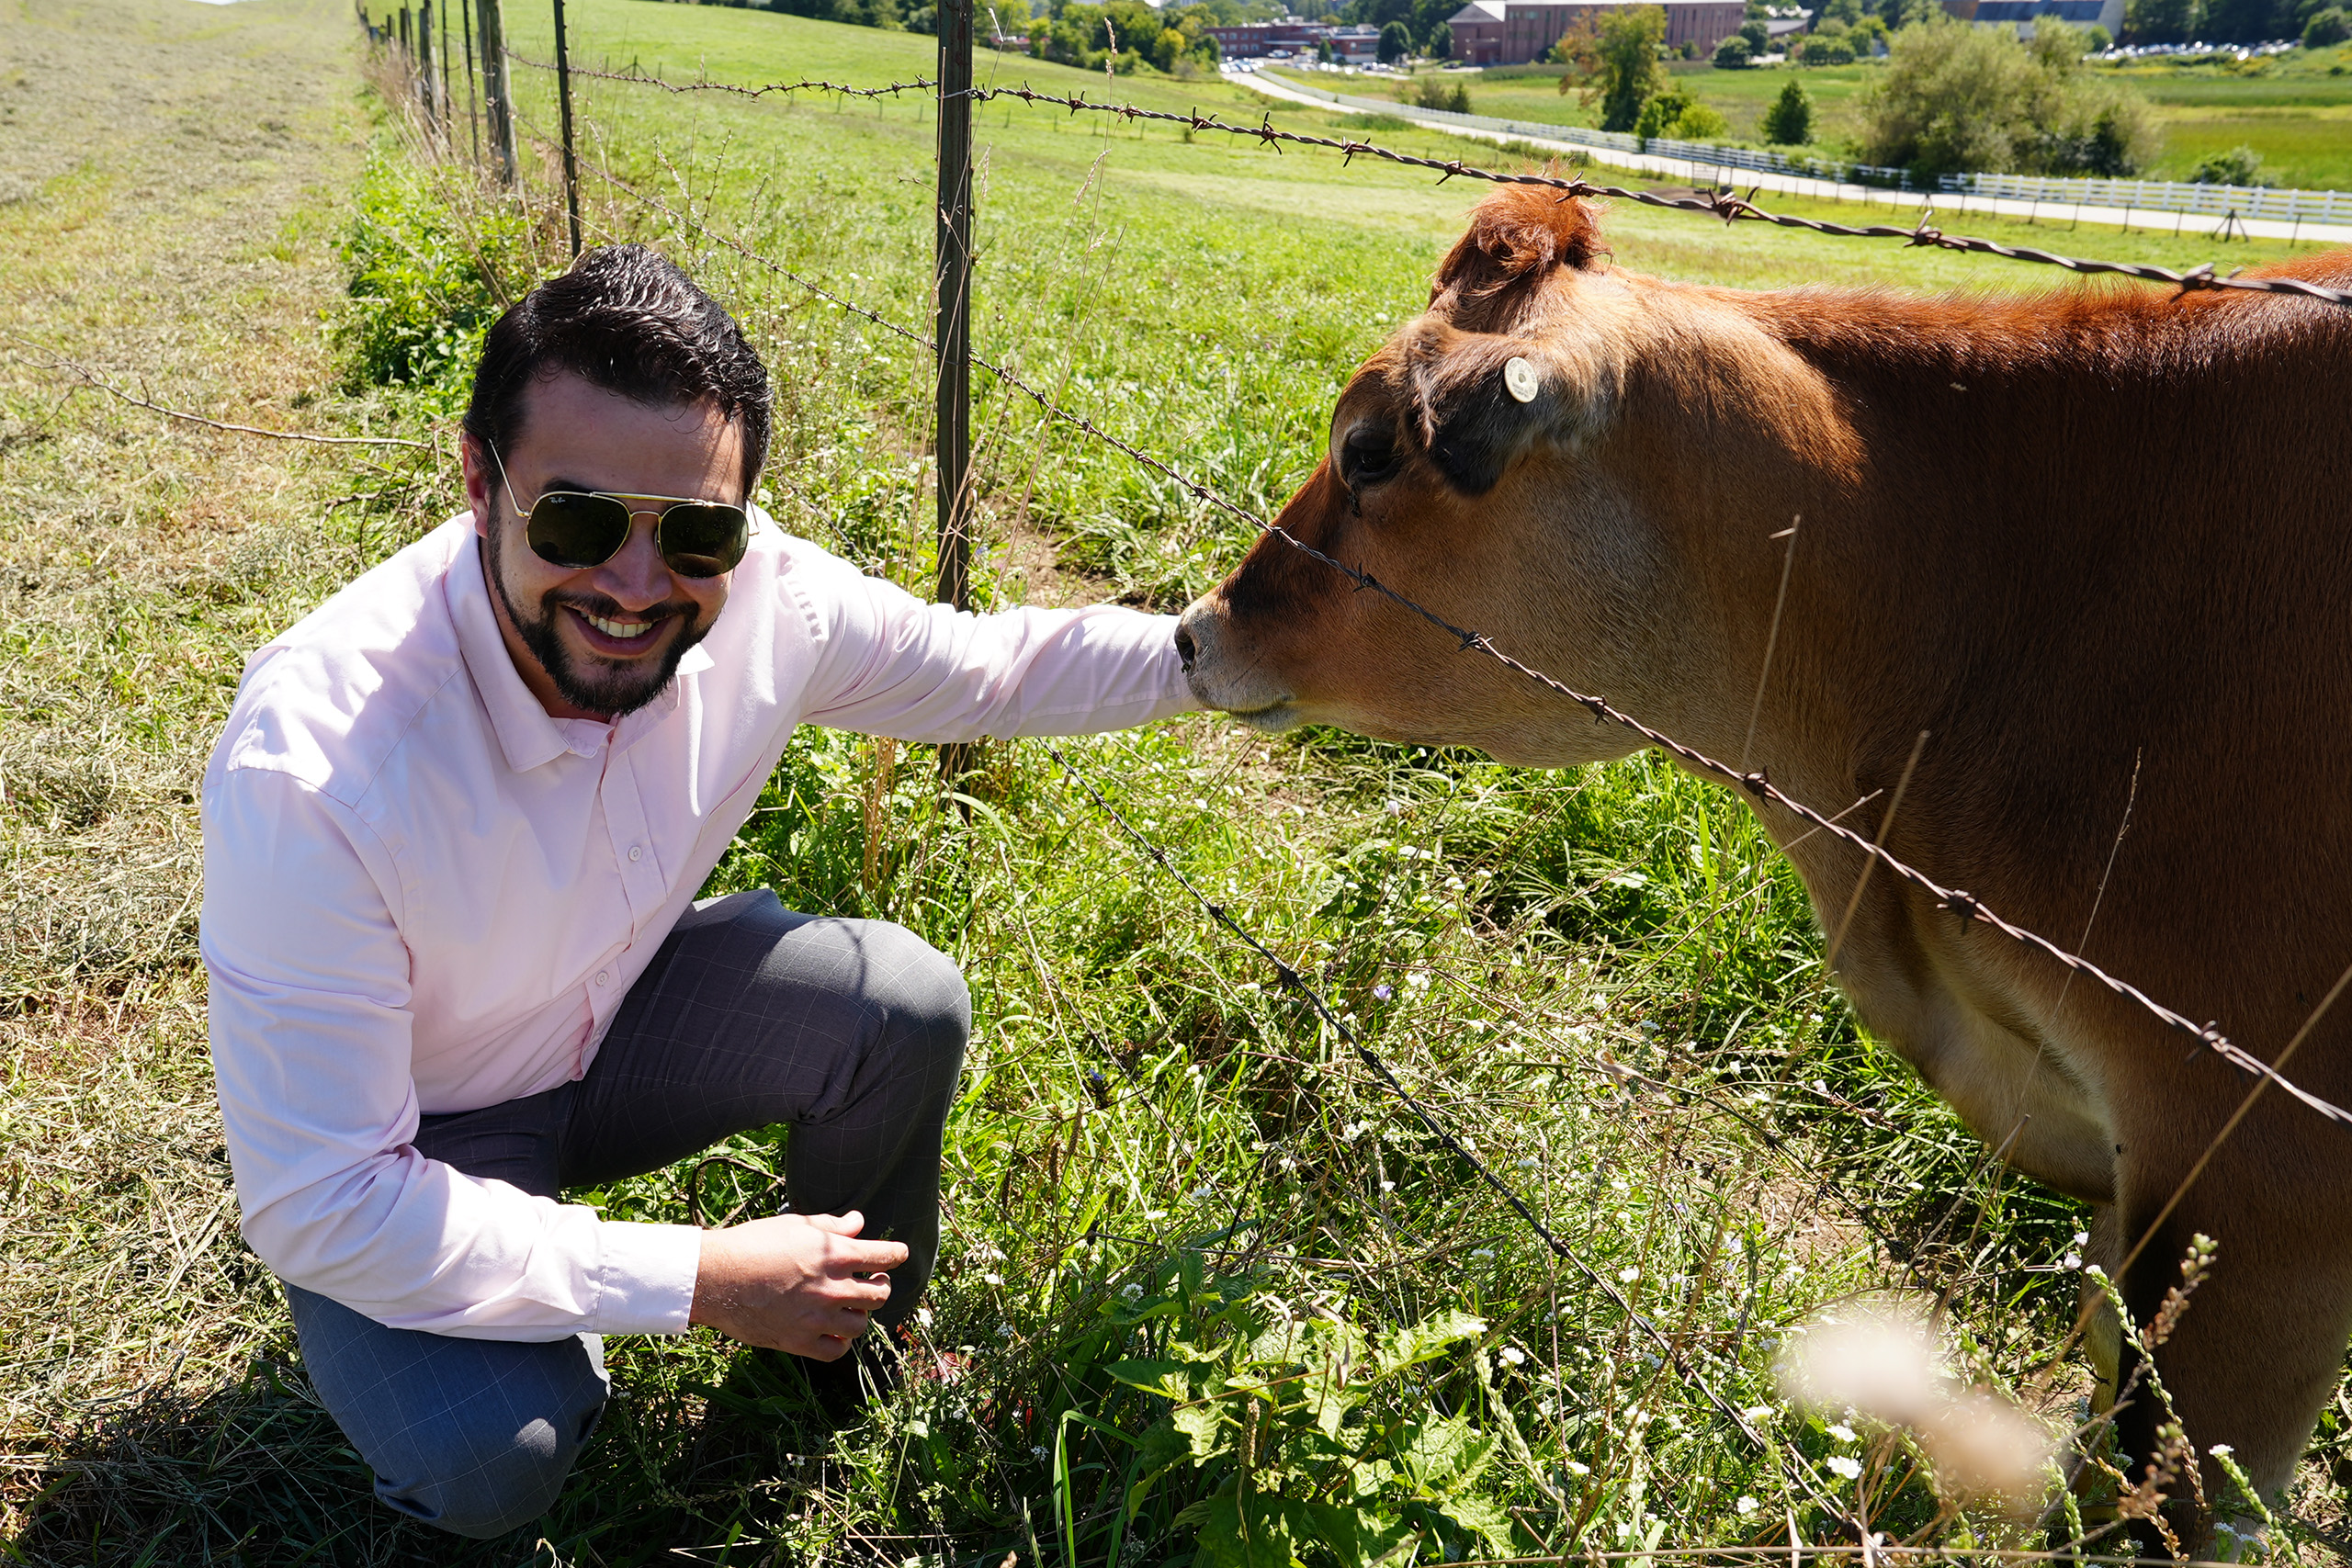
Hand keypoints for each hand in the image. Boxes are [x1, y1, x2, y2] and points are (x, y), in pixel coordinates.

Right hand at [690, 1211, 908, 1357]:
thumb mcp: (795, 1225)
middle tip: (872, 1281)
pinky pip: (836, 1350)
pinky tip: (833, 1331)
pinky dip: (840, 1342)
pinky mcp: (800, 1341)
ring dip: (859, 1314)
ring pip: (861, 1324)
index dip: (896, 1254)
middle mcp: (833, 1288)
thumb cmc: (752, 1244)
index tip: (898, 1254)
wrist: (716, 1277)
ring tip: (850, 1307)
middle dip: (881, 1285)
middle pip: (880, 1295)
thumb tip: (858, 1222)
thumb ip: (832, 1226)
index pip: (885, 1256)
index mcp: (835, 1254)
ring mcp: (818, 1317)